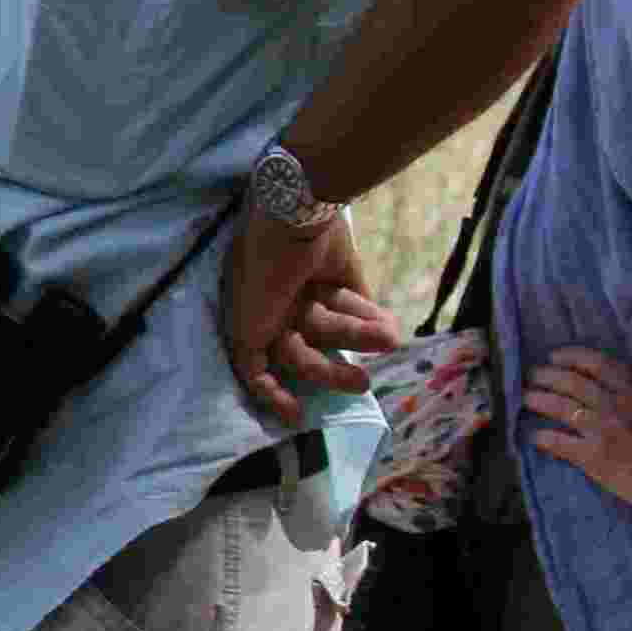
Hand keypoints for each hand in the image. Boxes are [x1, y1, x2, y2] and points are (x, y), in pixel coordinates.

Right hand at [221, 211, 377, 425]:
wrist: (293, 215)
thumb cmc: (261, 273)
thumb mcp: (244, 325)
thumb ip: (251, 360)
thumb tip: (264, 386)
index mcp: (250, 319)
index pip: (262, 366)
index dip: (276, 393)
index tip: (298, 415)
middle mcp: (278, 308)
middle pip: (307, 352)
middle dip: (333, 372)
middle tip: (362, 384)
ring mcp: (310, 291)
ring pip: (336, 328)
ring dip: (358, 337)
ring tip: (386, 337)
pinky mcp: (342, 274)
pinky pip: (359, 303)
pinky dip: (372, 317)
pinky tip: (387, 326)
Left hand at [519, 347, 631, 516]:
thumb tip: (631, 381)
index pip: (596, 364)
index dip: (571, 357)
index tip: (554, 356)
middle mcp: (613, 404)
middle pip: (572, 382)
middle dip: (547, 375)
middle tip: (532, 375)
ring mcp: (601, 428)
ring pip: (561, 406)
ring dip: (540, 399)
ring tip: (526, 397)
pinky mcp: (593, 455)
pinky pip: (560, 442)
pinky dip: (544, 438)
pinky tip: (534, 436)